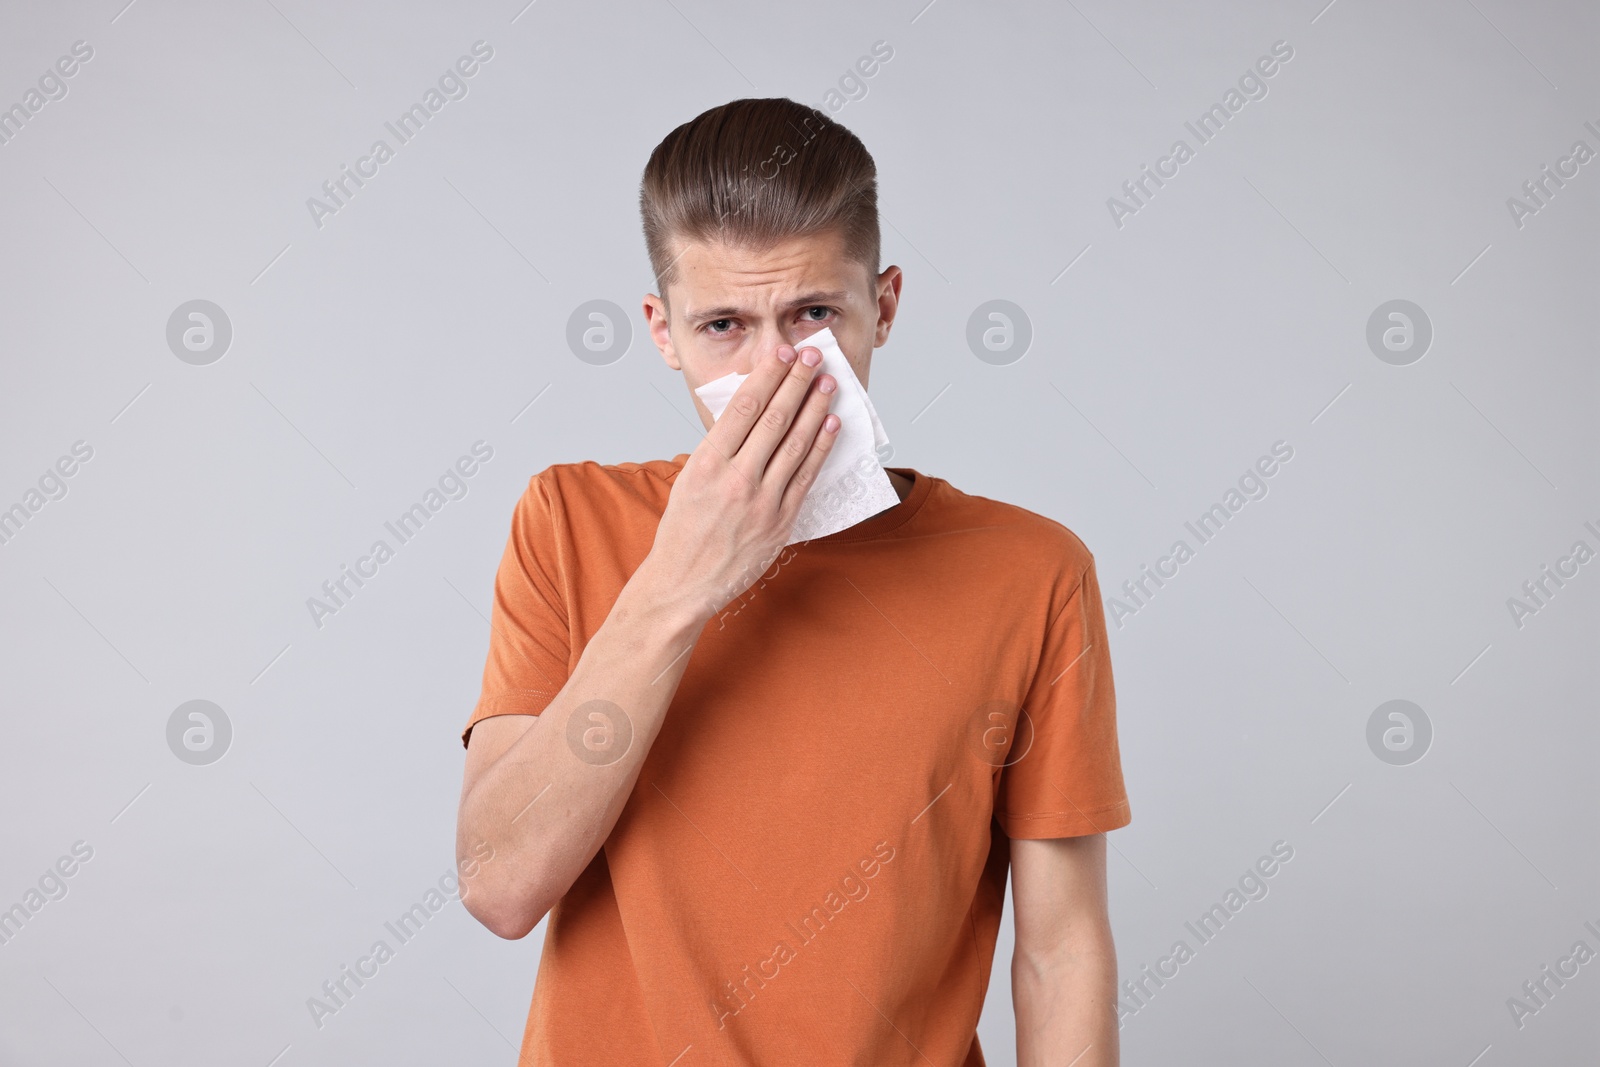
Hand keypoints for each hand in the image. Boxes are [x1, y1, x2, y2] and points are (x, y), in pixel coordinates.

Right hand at [642, 342, 839, 626]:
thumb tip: (750, 411)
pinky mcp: (780, 521)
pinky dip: (820, 449)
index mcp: (707, 463)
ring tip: (829, 383)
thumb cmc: (684, 530)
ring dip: (815, 409)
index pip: (744, 407)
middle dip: (797, 382)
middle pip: (774, 418)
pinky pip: (805, 477)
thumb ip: (719, 447)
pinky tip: (831, 426)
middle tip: (814, 355)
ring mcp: (761, 501)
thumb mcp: (689, 479)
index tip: (784, 352)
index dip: (769, 376)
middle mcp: (735, 478)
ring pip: (795, 444)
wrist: (684, 583)